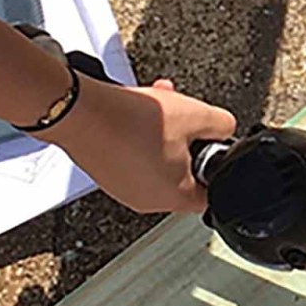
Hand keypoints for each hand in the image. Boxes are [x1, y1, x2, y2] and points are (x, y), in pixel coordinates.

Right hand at [57, 73, 235, 215]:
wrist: (79, 111)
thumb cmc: (129, 120)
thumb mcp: (196, 115)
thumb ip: (222, 125)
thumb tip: (226, 129)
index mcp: (173, 197)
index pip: (211, 195)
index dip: (217, 169)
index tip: (215, 150)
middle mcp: (147, 200)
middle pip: (183, 173)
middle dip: (189, 141)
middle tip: (187, 120)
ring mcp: (123, 188)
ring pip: (159, 158)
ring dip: (166, 132)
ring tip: (163, 106)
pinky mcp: (107, 172)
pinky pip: (136, 155)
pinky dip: (143, 134)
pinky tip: (141, 111)